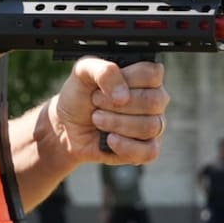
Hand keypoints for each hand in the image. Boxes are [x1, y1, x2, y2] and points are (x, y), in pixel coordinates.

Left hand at [49, 57, 168, 164]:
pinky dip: (125, 146)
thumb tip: (123, 96)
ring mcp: (154, 125)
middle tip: (96, 102)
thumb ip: (104, 71)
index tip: (104, 86)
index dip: (129, 79)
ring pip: (150, 126)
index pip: (154, 74)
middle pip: (153, 101)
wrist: (68, 126)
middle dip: (116, 104)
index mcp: (145, 77)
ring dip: (116, 123)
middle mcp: (155, 100)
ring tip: (97, 120)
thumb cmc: (80, 95)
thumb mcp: (83, 72)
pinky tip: (109, 139)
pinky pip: (149, 151)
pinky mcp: (147, 149)